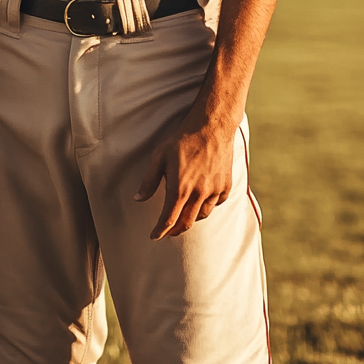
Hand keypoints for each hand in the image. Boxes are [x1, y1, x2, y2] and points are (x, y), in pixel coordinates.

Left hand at [134, 106, 235, 239]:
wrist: (212, 127)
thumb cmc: (182, 139)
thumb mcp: (159, 157)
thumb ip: (148, 181)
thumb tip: (137, 198)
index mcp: (180, 189)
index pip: (169, 219)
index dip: (160, 231)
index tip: (154, 236)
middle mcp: (199, 194)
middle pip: (186, 223)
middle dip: (174, 231)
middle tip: (167, 232)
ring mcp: (215, 191)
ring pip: (201, 215)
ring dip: (190, 219)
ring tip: (182, 216)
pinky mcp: (226, 186)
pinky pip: (216, 204)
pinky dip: (207, 207)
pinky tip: (201, 202)